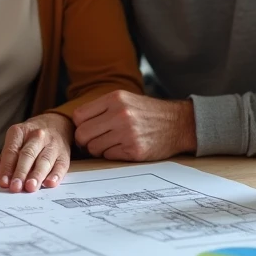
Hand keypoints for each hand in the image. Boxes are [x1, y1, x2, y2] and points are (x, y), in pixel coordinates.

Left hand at [0, 113, 72, 192]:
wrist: (56, 125)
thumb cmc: (29, 141)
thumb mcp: (12, 146)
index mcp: (19, 132)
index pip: (11, 150)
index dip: (7, 167)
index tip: (3, 182)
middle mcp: (37, 136)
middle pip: (28, 155)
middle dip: (21, 172)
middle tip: (15, 187)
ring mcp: (52, 144)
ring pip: (44, 160)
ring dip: (37, 174)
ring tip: (31, 187)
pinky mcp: (65, 154)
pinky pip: (61, 165)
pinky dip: (56, 175)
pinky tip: (50, 183)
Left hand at [72, 91, 194, 160]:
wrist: (179, 123)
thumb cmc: (148, 113)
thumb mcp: (125, 99)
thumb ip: (102, 108)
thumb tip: (77, 124)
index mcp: (115, 98)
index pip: (79, 116)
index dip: (79, 126)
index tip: (86, 130)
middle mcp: (120, 114)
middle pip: (82, 134)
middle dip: (84, 141)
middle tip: (92, 142)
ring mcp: (127, 133)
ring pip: (93, 148)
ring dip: (98, 149)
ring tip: (110, 144)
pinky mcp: (134, 150)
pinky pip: (108, 156)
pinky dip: (111, 155)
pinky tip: (122, 148)